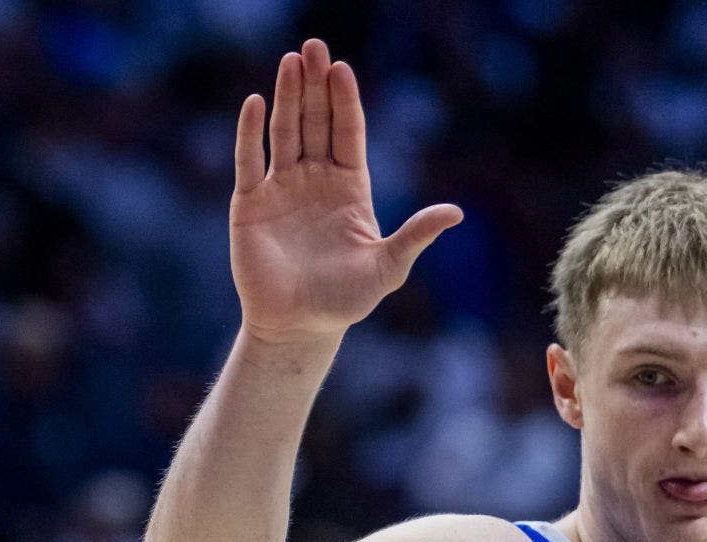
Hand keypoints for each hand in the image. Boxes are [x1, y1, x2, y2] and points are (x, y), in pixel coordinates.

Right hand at [230, 38, 462, 344]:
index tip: (343, 70)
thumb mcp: (388, 268)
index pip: (347, 133)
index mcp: (349, 188)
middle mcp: (314, 180)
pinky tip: (255, 104)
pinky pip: (250, 161)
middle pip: (315, 122)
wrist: (298, 328)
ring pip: (284, 132)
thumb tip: (457, 213)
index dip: (345, 101)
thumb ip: (416, 236)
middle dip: (314, 85)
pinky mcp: (250, 204)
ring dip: (287, 97)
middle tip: (314, 47)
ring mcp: (281, 188)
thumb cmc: (344, 301)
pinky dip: (250, 133)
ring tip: (290, 61)